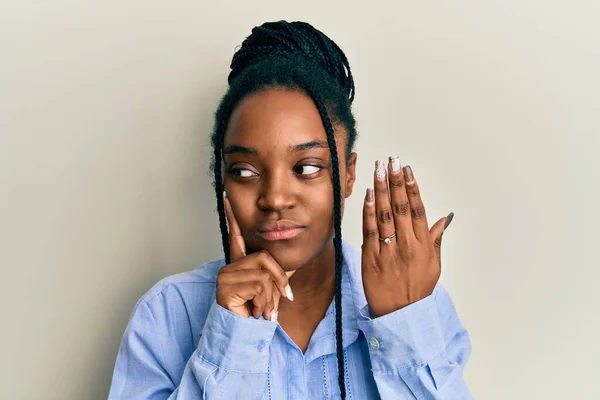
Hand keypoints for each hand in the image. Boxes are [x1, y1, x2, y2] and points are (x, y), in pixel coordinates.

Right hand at [216, 193, 294, 320]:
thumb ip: (277, 273)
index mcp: (239, 265)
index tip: (228, 198)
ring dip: (272, 296)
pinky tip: (256, 311)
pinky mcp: (225, 287)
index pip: (235, 236)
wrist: (244, 334)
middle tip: (279, 300)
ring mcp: (225, 276)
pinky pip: (260, 285)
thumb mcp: (270, 288)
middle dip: (279, 280)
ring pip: (264, 273)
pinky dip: (266, 301)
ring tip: (264, 309)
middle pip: (265, 257)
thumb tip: (291, 263)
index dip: (232, 218)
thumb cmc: (255, 311)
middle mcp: (229, 267)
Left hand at [361, 158, 453, 316]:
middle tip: (391, 161)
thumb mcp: (434, 265)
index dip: (412, 188)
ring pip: (385, 215)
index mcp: (423, 245)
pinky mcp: (371, 258)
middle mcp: (407, 245)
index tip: (407, 170)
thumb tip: (445, 218)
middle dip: (396, 181)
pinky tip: (369, 194)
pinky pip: (370, 231)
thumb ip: (436, 239)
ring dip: (381, 190)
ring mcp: (388, 251)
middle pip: (400, 207)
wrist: (400, 314)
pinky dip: (369, 211)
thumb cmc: (418, 289)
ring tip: (378, 169)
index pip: (417, 210)